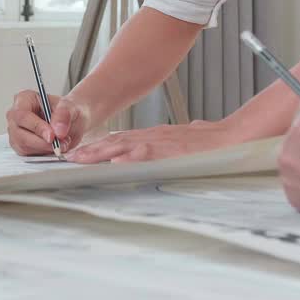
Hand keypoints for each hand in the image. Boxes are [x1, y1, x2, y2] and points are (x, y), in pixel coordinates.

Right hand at [6, 91, 92, 156]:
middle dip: (42, 142)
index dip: (37, 127)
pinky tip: (54, 147)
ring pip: (23, 146)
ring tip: (61, 143)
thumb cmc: (67, 111)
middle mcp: (15, 116)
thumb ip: (64, 115)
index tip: (52, 136)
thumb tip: (58, 130)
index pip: (23, 115)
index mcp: (24, 99)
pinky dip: (43, 153)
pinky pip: (27, 154)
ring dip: (44, 148)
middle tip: (61, 143)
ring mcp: (16, 132)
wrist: (71, 122)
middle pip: (20, 134)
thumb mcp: (70, 107)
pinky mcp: (20, 146)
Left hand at [63, 121, 240, 163]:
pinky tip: (115, 162)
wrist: (232, 137)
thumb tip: (164, 151)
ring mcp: (159, 143)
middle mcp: (151, 137)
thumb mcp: (183, 142)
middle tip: (68, 157)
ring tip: (79, 159)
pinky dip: (129, 158)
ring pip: (122, 146)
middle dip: (90, 150)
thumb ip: (169, 147)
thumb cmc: (211, 142)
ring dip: (99, 153)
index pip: (120, 140)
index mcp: (153, 137)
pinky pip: (145, 154)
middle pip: (114, 141)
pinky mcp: (170, 151)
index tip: (81, 153)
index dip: (99, 146)